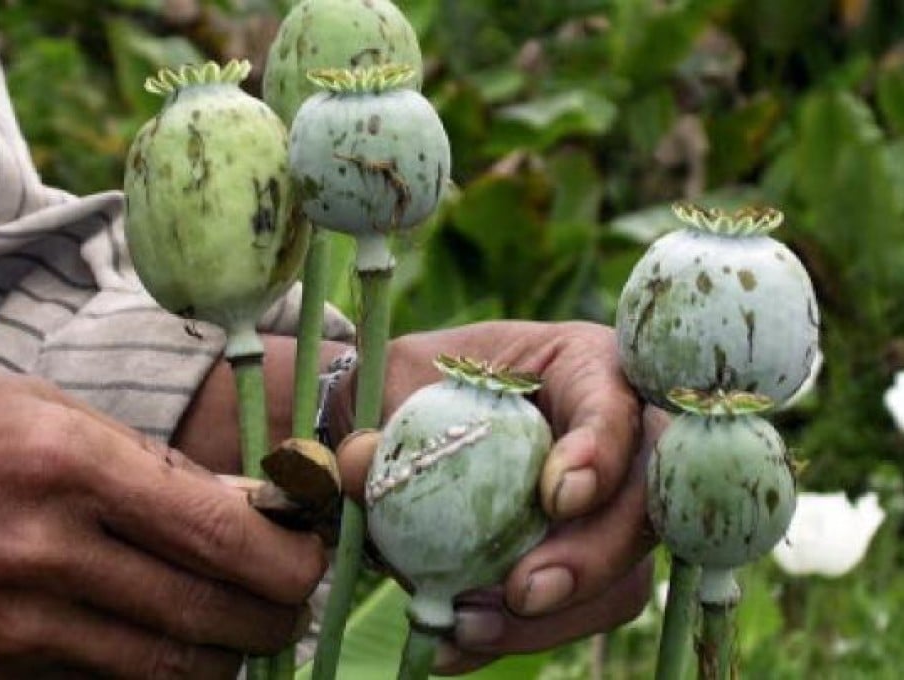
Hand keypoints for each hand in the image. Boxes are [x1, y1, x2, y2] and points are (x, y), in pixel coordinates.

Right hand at [0, 365, 324, 677]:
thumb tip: (244, 506)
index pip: (215, 532)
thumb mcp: (43, 413)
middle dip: (273, 618)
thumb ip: (149, 465)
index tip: (312, 556)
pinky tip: (171, 649)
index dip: (284, 557)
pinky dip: (153, 674)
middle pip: (203, 614)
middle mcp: (42, 551)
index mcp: (68, 465)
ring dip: (224, 656)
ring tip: (246, 630)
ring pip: (162, 668)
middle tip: (294, 603)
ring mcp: (6, 625)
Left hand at [334, 321, 664, 673]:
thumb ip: (384, 416)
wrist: (409, 427)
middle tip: (523, 591)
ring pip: (623, 573)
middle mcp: (616, 437)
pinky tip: (460, 640)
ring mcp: (609, 507)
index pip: (618, 404)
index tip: (556, 497)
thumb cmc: (417, 383)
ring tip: (470, 625)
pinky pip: (580, 610)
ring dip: (556, 614)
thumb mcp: (393, 379)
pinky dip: (523, 634)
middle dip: (593, 557)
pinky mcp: (585, 561)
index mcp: (583, 367)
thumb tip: (364, 465)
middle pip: (645, 503)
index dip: (604, 453)